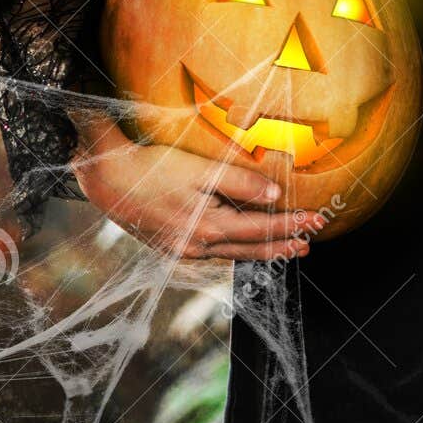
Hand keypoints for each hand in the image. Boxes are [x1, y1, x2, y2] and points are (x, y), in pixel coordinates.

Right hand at [74, 119, 322, 261]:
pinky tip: (245, 247)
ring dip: (262, 252)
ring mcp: (184, 251)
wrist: (106, 181)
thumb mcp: (200, 169)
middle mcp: (198, 247)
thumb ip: (239, 182)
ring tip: (288, 250)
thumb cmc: (153, 168)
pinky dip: (236, 251)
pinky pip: (214, 253)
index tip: (316, 221)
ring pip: (233, 254)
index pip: (261, 228)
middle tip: (311, 242)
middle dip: (283, 244)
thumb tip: (274, 196)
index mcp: (208, 228)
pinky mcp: (172, 248)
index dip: (291, 225)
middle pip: (251, 248)